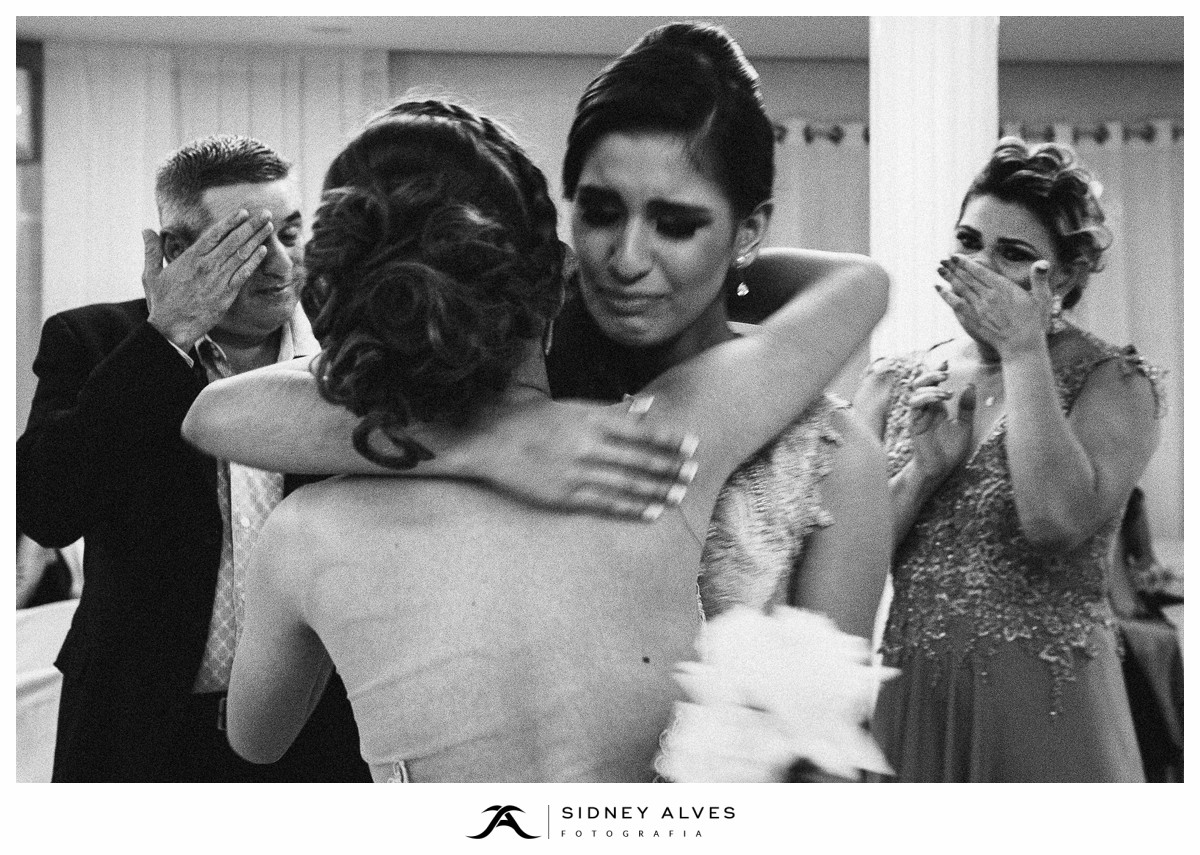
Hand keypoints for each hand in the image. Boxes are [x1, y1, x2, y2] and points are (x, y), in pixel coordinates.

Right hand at [143, 208, 274, 348]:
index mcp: (190, 258)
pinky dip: (254, 261)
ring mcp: (219, 280)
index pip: (215, 234)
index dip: (231, 221)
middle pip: (233, 240)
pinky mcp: (227, 294)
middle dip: (251, 225)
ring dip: (257, 239)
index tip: (244, 212)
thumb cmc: (162, 302)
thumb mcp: (151, 274)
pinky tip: (263, 250)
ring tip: (269, 226)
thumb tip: (146, 230)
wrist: (172, 328)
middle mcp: (207, 266)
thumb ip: (152, 250)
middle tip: (266, 213)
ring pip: (241, 254)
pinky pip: (244, 274)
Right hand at [480, 395, 699, 521]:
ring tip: (681, 494)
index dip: (668, 438)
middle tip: (695, 471)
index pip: (639, 430)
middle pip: (638, 458)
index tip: (692, 444)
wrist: (487, 443)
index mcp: (588, 418)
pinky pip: (606, 504)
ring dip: (657, 490)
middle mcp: (586, 445)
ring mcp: (576, 472)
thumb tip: (648, 405)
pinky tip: (652, 512)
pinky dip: (632, 508)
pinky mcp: (565, 496)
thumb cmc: (529, 420)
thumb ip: (611, 409)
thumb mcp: (570, 406)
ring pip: (626, 484)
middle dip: (669, 466)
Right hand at [906, 362, 975, 484]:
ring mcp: (918, 416)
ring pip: (916, 392)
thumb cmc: (949, 450)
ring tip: (945, 390)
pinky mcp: (914, 423)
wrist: (939, 469)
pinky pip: (915, 405)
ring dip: (929, 387)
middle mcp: (925, 409)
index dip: (937, 372)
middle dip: (930, 374)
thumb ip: (967, 407)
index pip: (933, 384)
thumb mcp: (965, 425)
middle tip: (944, 372)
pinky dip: (926, 398)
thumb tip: (969, 385)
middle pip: (920, 384)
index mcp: (936, 408)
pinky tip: (940, 398)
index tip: (946, 362)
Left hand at [934, 255, 1053, 356]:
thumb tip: (1042, 262)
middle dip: (954, 267)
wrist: (1021, 346)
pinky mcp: (971, 319)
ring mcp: (978, 308)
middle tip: (944, 259)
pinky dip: (945, 294)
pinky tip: (938, 288)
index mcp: (1004, 287)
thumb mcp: (1042, 299)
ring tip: (939, 268)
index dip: (966, 263)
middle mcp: (988, 295)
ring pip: (959, 288)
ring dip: (948, 277)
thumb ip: (1039, 279)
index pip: (980, 271)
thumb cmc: (1034, 323)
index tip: (956, 257)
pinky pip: (955, 303)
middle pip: (967, 277)